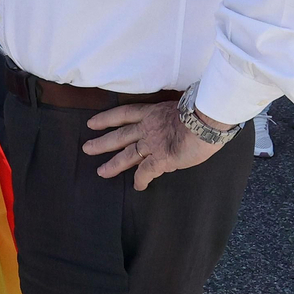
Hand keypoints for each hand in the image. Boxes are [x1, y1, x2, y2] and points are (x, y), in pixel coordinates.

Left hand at [81, 100, 226, 190]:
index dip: (106, 118)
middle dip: (102, 143)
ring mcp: (152, 144)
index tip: (92, 122)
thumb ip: (171, 116)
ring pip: (127, 155)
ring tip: (101, 172)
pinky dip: (141, 180)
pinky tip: (137, 186)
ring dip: (113, 164)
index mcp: (151, 112)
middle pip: (119, 136)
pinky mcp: (161, 159)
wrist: (206, 121)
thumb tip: (175, 122)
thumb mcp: (180, 106)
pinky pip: (147, 172)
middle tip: (86, 148)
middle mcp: (147, 128)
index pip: (124, 114)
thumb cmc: (200, 110)